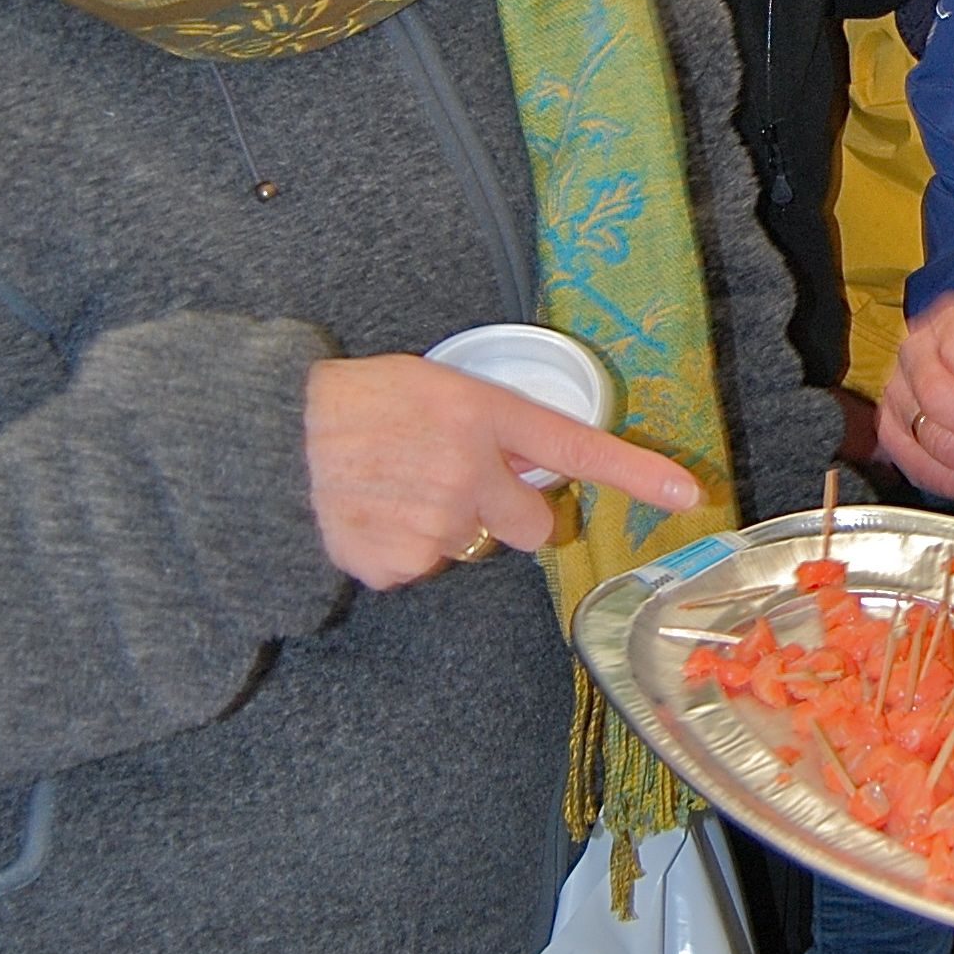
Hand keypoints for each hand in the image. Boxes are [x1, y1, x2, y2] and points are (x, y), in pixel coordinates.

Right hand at [303, 355, 700, 588]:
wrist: (268, 441)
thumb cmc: (352, 402)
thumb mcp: (430, 386)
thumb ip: (488, 424)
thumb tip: (528, 465)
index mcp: (481, 413)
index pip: (575, 447)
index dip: (635, 472)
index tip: (684, 491)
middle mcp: (469, 470)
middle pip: (533, 527)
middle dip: (509, 515)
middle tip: (456, 484)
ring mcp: (435, 521)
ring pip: (470, 546)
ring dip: (444, 527)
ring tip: (391, 488)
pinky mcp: (398, 562)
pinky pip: (421, 568)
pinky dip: (400, 549)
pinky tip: (368, 514)